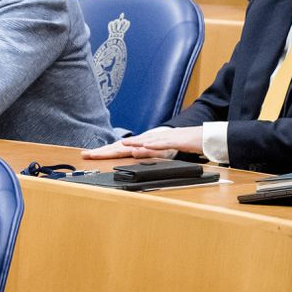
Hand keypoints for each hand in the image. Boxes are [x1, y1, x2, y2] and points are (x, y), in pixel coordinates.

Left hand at [82, 127, 200, 160]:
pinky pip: (159, 144)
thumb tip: (132, 155)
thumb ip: (147, 153)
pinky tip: (138, 148)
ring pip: (139, 143)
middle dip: (106, 150)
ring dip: (124, 146)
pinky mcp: (173, 141)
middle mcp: (149, 139)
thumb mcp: (160, 151)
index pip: (121, 148)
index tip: (88, 155)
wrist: (202, 135)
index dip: (104, 151)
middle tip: (88, 155)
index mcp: (144, 142)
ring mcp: (161, 139)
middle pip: (124, 144)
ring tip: (108, 150)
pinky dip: (148, 146)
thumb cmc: (181, 143)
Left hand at [122, 127, 201, 156]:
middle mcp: (169, 135)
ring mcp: (174, 137)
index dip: (137, 142)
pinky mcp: (181, 141)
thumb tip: (166, 151)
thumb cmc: (201, 142)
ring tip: (127, 144)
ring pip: (153, 140)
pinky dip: (155, 145)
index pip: (150, 140)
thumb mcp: (184, 145)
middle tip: (120, 144)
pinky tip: (146, 146)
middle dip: (133, 141)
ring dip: (139, 142)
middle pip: (147, 138)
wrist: (214, 137)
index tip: (125, 145)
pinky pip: (165, 143)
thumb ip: (174, 147)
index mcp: (169, 137)